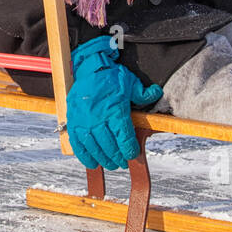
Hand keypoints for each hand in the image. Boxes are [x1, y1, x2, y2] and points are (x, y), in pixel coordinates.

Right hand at [64, 39, 163, 171]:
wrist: (88, 67)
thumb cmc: (110, 76)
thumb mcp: (130, 83)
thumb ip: (143, 93)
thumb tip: (157, 93)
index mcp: (115, 110)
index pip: (124, 137)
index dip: (129, 149)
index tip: (132, 155)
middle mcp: (98, 117)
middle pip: (109, 145)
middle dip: (118, 157)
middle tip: (122, 162)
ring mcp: (84, 120)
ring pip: (94, 146)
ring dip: (103, 159)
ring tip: (110, 164)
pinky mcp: (73, 121)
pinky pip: (78, 143)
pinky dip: (85, 155)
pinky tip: (92, 162)